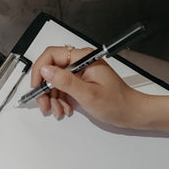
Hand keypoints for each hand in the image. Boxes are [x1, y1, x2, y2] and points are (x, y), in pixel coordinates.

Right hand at [29, 46, 147, 126]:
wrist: (131, 113)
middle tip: (44, 104)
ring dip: (52, 97)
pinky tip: (65, 109)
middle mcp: (81, 62)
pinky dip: (60, 100)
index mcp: (84, 58)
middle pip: (51, 69)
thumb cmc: (117, 103)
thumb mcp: (88, 94)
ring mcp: (80, 73)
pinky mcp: (80, 82)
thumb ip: (65, 81)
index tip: (37, 86)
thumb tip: (46, 71)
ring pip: (55, 81)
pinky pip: (62, 88)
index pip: (52, 55)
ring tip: (58, 110)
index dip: (40, 70)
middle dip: (45, 88)